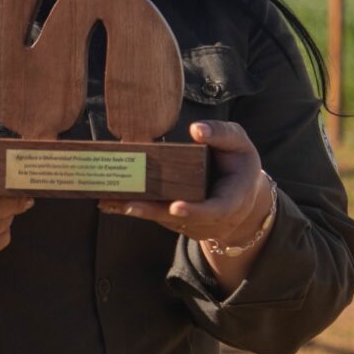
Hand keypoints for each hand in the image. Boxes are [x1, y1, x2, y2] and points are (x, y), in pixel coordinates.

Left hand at [97, 120, 266, 244]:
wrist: (243, 193)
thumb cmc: (239, 164)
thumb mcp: (240, 144)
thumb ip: (222, 134)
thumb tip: (196, 129)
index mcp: (232, 200)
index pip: (214, 210)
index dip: (195, 211)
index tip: (175, 206)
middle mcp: (210, 219)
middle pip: (179, 219)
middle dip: (153, 212)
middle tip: (129, 204)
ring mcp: (193, 224)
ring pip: (163, 219)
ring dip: (137, 211)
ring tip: (110, 201)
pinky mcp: (178, 222)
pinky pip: (156, 215)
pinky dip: (135, 208)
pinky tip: (110, 202)